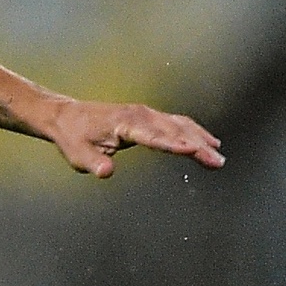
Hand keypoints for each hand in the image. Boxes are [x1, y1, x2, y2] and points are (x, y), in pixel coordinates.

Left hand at [45, 98, 222, 178]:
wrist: (68, 117)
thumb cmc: (73, 137)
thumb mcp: (77, 155)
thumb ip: (93, 163)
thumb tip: (105, 172)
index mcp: (124, 123)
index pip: (153, 136)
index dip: (172, 143)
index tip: (192, 150)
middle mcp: (140, 115)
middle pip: (174, 131)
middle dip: (197, 145)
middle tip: (216, 162)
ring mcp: (146, 114)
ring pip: (180, 125)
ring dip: (201, 139)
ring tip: (218, 156)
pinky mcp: (149, 116)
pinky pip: (177, 122)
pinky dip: (194, 131)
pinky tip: (208, 142)